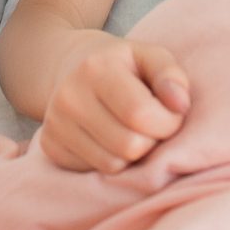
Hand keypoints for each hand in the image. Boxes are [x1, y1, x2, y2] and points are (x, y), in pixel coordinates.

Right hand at [35, 30, 190, 173]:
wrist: (70, 66)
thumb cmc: (122, 66)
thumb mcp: (149, 57)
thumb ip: (171, 76)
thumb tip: (180, 106)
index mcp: (97, 68)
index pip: (141, 115)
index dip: (167, 122)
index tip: (168, 113)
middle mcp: (69, 96)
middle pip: (129, 146)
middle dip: (150, 141)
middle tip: (148, 125)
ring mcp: (54, 123)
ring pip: (112, 166)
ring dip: (131, 155)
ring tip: (129, 131)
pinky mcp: (49, 146)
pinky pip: (93, 172)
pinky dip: (109, 160)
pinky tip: (108, 139)